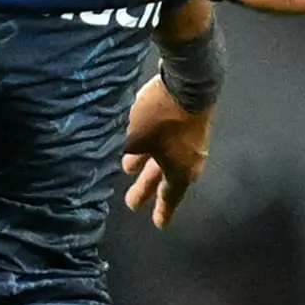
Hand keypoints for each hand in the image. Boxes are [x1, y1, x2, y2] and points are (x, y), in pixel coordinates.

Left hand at [122, 75, 213, 226]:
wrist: (192, 79)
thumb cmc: (161, 117)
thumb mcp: (134, 138)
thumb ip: (122, 151)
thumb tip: (110, 158)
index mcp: (181, 171)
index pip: (170, 197)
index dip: (162, 211)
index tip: (159, 225)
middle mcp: (191, 159)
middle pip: (164, 178)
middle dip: (146, 188)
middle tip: (132, 202)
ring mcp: (194, 138)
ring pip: (167, 156)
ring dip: (148, 163)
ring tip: (128, 166)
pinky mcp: (191, 118)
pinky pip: (171, 139)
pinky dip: (155, 144)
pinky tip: (142, 137)